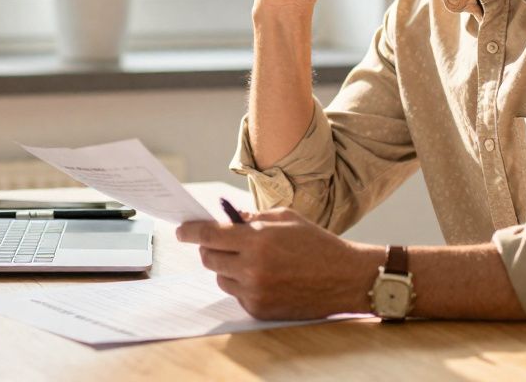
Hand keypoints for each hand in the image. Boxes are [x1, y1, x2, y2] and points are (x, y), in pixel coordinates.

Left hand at [175, 207, 383, 319]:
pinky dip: (242, 284)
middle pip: (209, 258)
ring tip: (250, 259)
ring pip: (220, 278)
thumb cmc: (316, 243)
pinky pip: (236, 294)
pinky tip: (264, 276)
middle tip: (220, 242)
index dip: (190, 231)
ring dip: (226, 267)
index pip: (209, 235)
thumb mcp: (286, 218)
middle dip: (209, 248)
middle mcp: (252, 267)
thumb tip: (226, 218)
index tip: (181, 230)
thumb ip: (252, 217)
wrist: (345, 277)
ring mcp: (255, 291)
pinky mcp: (260, 309)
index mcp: (257, 239)